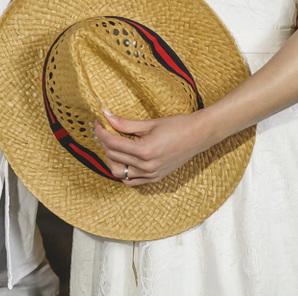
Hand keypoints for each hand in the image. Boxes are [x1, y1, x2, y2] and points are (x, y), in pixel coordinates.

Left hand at [95, 109, 212, 185]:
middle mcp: (146, 166)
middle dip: (105, 142)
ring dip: (111, 159)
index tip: (98, 123)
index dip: (102, 132)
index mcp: (144, 150)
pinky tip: (122, 160)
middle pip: (114, 156)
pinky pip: (131, 181)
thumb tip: (105, 115)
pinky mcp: (155, 178)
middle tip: (104, 130)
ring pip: (119, 172)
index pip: (113, 143)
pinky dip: (123, 172)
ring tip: (112, 146)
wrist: (198, 136)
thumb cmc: (176, 126)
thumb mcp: (149, 123)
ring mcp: (151, 175)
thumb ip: (125, 123)